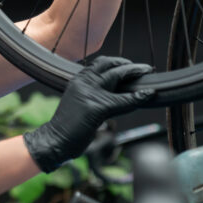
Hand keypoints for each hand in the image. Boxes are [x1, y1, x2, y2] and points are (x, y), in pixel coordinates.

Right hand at [24, 56, 154, 171]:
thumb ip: (91, 93)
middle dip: (129, 65)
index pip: (100, 63)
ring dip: (135, 72)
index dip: (117, 62)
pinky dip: (138, 97)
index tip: (128, 64)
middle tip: (144, 68)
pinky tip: (148, 95)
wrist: (54, 139)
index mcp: (78, 80)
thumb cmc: (67, 125)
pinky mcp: (98, 107)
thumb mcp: (77, 101)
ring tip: (147, 72)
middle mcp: (83, 82)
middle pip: (109, 64)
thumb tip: (113, 91)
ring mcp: (90, 93)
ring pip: (118, 75)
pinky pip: (124, 99)